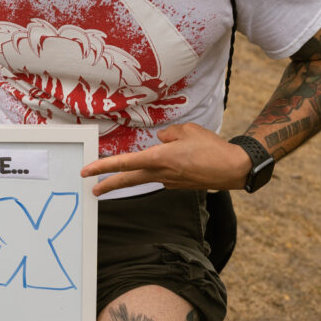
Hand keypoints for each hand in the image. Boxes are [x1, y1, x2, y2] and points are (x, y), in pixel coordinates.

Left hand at [80, 122, 251, 196]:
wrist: (233, 169)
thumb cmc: (211, 147)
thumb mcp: (187, 130)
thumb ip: (169, 134)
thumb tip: (161, 139)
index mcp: (159, 158)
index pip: (124, 163)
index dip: (103, 167)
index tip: (87, 172)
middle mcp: (161, 173)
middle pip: (128, 180)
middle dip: (108, 184)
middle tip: (92, 189)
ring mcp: (170, 181)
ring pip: (145, 177)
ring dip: (135, 175)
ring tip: (133, 171)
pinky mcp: (178, 185)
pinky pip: (163, 174)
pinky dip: (161, 167)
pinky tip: (177, 159)